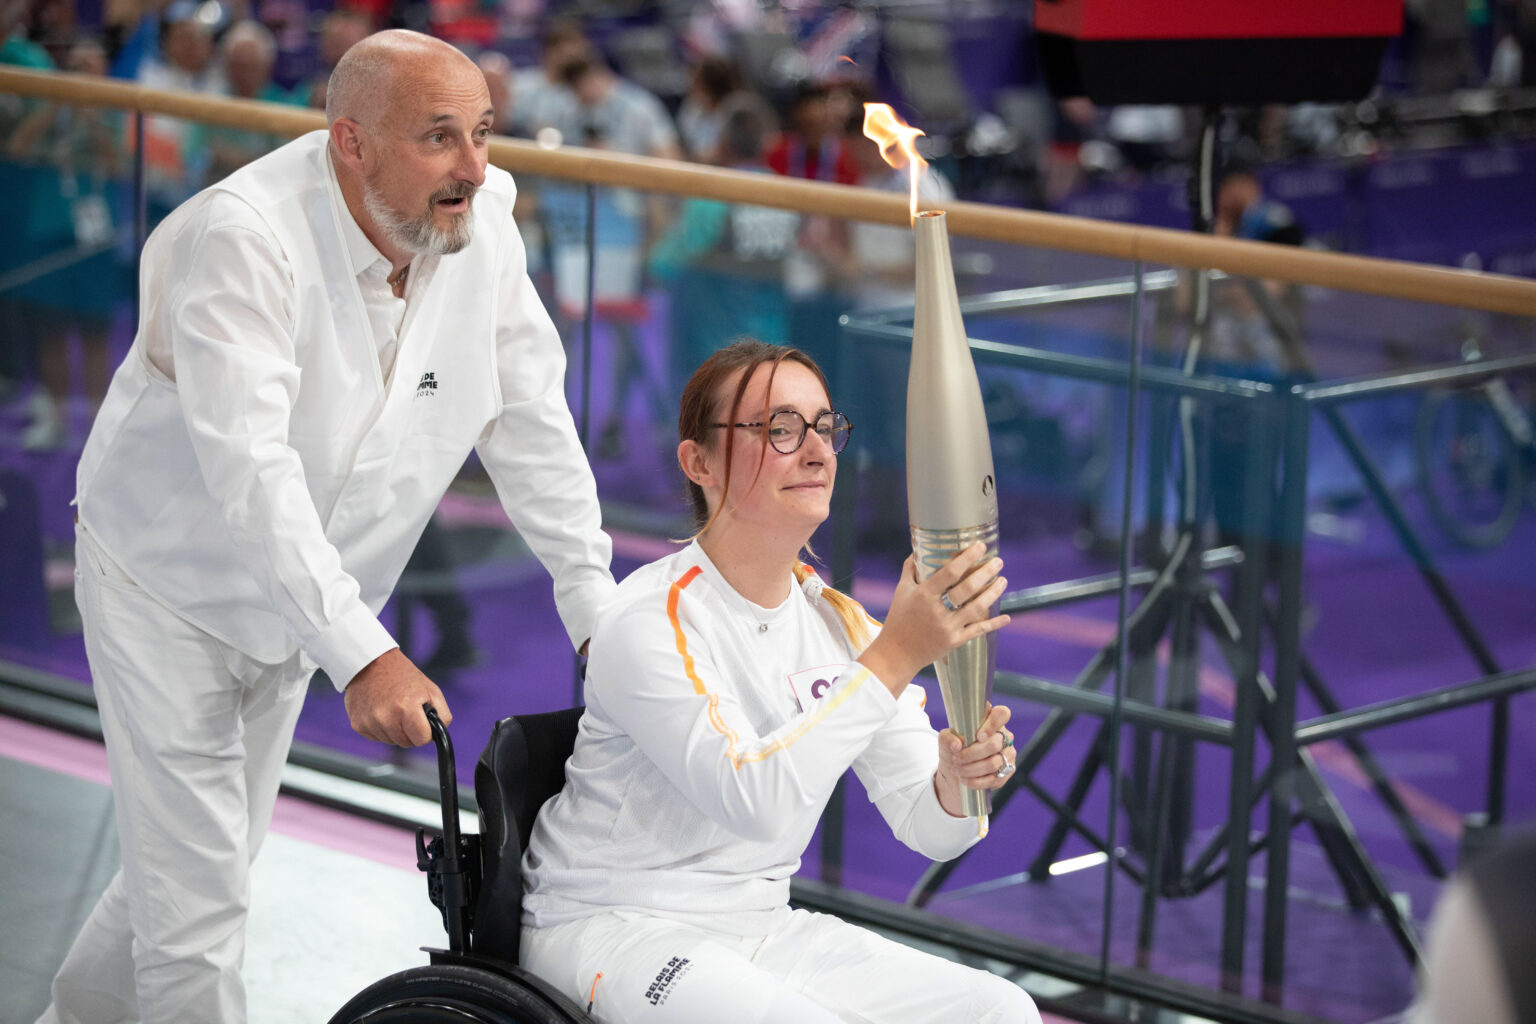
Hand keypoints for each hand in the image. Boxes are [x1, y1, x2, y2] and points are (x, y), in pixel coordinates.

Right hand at [343, 648, 451, 746]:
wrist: (371, 663)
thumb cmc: (403, 675)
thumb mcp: (431, 690)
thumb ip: (441, 715)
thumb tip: (437, 735)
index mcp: (406, 707)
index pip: (422, 740)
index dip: (425, 731)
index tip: (421, 720)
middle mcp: (385, 718)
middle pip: (406, 743)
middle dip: (409, 731)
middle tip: (406, 710)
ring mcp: (369, 722)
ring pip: (390, 741)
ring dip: (394, 730)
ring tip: (392, 708)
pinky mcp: (357, 725)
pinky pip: (376, 738)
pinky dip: (381, 728)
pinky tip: (380, 710)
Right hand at [857, 542, 1009, 695]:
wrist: (897, 653)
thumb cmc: (898, 619)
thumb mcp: (901, 591)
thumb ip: (910, 570)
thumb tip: (918, 550)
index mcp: (923, 595)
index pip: (949, 572)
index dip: (967, 558)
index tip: (981, 546)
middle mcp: (936, 610)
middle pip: (968, 588)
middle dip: (986, 572)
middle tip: (998, 561)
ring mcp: (947, 627)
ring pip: (977, 608)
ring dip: (993, 593)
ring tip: (1003, 580)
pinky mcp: (954, 642)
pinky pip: (978, 630)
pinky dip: (994, 624)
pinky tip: (1007, 617)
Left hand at [935, 703, 1013, 816]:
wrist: (956, 769)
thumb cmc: (954, 749)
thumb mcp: (946, 740)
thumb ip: (948, 738)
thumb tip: (957, 745)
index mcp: (991, 720)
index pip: (1002, 714)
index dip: (993, 724)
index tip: (978, 736)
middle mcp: (1003, 735)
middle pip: (994, 744)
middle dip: (971, 754)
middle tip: (956, 759)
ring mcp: (1008, 753)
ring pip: (993, 763)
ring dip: (971, 769)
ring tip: (956, 770)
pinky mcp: (1008, 771)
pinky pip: (994, 779)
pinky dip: (976, 781)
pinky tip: (964, 780)